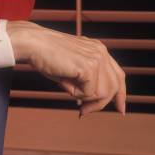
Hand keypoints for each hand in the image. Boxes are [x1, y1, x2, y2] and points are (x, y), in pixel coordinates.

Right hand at [7, 21, 126, 117]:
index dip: (120, 94)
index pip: (118, 75)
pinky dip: (75, 93)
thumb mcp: (72, 67)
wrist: (34, 43)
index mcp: (98, 49)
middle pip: (114, 87)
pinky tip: (63, 81)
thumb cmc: (47, 55)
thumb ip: (86, 79)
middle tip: (83, 111)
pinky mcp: (89, 67)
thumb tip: (92, 101)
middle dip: (100, 104)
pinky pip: (89, 93)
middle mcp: (101, 52)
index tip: (120, 109)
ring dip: (85, 99)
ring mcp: (96, 58)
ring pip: (103, 93)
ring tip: (67, 91)